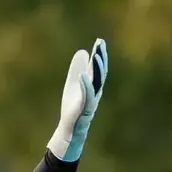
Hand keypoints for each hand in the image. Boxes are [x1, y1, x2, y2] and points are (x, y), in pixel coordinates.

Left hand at [49, 38, 107, 161]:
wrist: (69, 130)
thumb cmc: (73, 108)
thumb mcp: (73, 84)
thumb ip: (77, 69)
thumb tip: (83, 51)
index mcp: (93, 86)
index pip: (98, 68)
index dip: (100, 55)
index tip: (100, 41)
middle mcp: (95, 92)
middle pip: (101, 73)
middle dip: (101, 59)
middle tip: (100, 44)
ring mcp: (91, 101)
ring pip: (97, 83)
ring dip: (97, 69)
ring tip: (96, 55)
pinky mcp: (84, 110)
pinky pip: (87, 96)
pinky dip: (86, 85)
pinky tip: (82, 75)